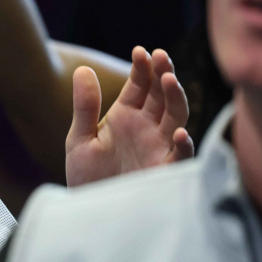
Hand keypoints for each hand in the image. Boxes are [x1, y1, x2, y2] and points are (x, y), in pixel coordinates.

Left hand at [65, 47, 194, 186]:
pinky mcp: (163, 171)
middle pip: (162, 96)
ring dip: (175, 99)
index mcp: (126, 115)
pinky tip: (178, 134)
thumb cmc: (85, 175)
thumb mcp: (79, 139)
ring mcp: (158, 147)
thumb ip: (84, 106)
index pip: (140, 85)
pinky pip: (179, 156)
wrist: (89, 210)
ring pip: (175, 118)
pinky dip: (182, 145)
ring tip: (168, 80)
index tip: (140, 51)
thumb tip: (82, 69)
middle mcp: (146, 127)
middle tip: (160, 56)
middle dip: (162, 75)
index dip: (142, 68)